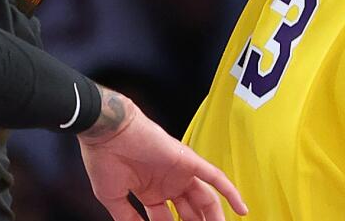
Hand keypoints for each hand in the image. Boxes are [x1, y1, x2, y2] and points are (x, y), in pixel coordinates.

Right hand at [77, 89, 245, 220]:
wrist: (107, 132)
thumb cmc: (104, 159)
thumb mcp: (114, 198)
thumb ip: (128, 218)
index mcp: (151, 191)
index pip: (168, 219)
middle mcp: (168, 182)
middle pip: (191, 212)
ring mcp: (179, 172)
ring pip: (205, 199)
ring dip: (214, 218)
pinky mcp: (187, 160)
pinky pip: (214, 176)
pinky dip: (229, 192)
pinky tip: (241, 208)